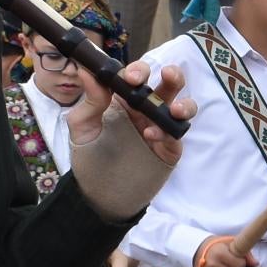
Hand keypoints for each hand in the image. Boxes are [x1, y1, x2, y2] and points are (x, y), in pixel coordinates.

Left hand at [65, 60, 188, 220]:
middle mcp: (145, 110)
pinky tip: (152, 136)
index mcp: (124, 99)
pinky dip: (169, 132)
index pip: (136, 76)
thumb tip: (87, 70)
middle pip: (166, 84)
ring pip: (182, 106)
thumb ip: (89, 100)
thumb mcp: (82, 128)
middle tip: (165, 75)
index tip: (130, 77)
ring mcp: (160, 128)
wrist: (100, 196)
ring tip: (176, 109)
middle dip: (172, 75)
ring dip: (184, 102)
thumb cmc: (89, 158)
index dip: (136, 71)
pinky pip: (177, 135)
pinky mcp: (170, 149)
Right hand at [193, 233, 248, 266]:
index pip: (240, 265)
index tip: (237, 259)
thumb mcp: (231, 243)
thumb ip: (245, 253)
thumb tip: (256, 263)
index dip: (241, 262)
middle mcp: (211, 265)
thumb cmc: (218, 246)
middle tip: (231, 265)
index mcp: (219, 253)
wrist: (198, 249)